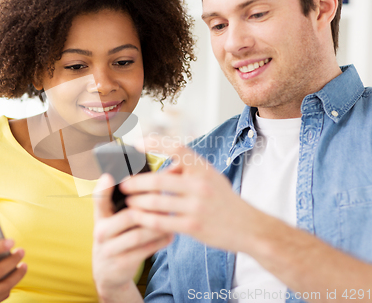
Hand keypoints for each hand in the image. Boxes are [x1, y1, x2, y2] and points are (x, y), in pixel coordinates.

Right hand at [92, 174, 172, 295]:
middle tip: (166, 203)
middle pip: (129, 216)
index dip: (102, 188)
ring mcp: (110, 249)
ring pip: (139, 234)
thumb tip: (156, 180)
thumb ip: (128, 201)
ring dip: (159, 226)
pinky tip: (170, 235)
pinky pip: (145, 250)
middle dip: (151, 209)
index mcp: (100, 216)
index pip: (98, 199)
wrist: (107, 272)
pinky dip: (160, 241)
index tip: (109, 176)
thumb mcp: (114, 219)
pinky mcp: (122, 263)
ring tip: (171, 219)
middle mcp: (101, 231)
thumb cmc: (117, 236)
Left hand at [121, 146, 270, 252]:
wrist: (249, 227)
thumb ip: (189, 171)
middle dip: (135, 182)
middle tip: (122, 184)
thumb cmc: (225, 201)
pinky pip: (161, 221)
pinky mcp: (193, 227)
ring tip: (127, 201)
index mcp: (203, 169)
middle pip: (158, 179)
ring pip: (156, 201)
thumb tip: (165, 167)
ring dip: (136, 201)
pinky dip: (145, 219)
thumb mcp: (212, 178)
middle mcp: (200, 185)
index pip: (177, 148)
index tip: (136, 144)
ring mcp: (197, 206)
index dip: (155, 143)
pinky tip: (136, 217)